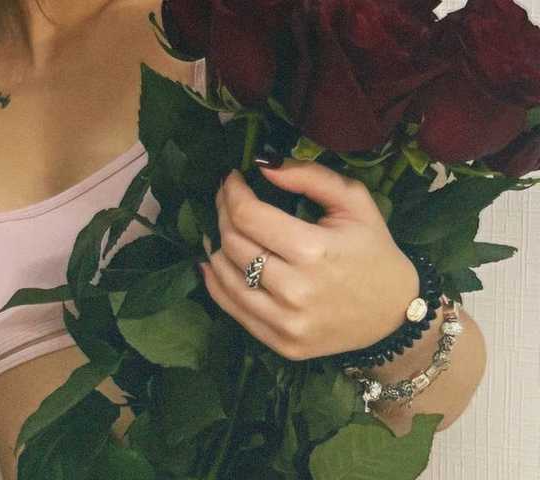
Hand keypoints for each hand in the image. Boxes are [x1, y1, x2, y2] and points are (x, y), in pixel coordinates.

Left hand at [198, 159, 419, 361]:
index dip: (231, 192)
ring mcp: (285, 322)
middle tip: (226, 199)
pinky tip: (216, 261)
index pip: (247, 216)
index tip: (231, 178)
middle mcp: (294, 290)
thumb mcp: (354, 203)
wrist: (395, 314)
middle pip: (232, 243)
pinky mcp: (280, 343)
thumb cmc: (373, 251)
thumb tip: (262, 164)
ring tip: (224, 227)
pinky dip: (216, 280)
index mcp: (314, 251)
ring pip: (224, 275)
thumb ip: (309, 177)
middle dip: (222, 212)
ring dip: (216, 245)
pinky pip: (231, 307)